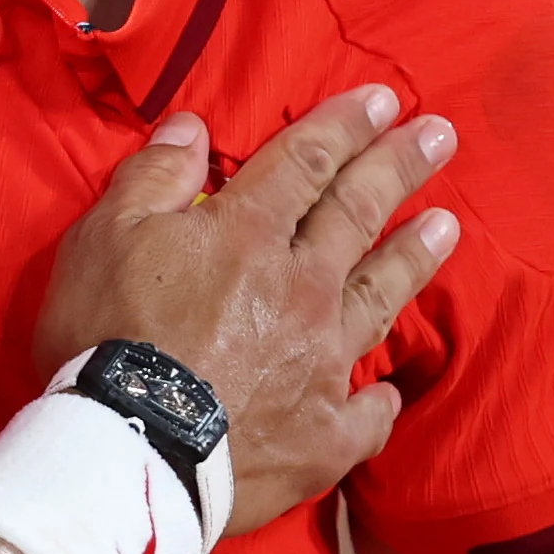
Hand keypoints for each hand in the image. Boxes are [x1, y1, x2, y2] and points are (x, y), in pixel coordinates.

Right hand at [35, 88, 460, 536]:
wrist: (129, 454)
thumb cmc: (105, 338)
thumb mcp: (105, 236)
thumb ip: (153, 176)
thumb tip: (193, 127)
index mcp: (248, 234)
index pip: (306, 161)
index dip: (345, 125)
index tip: (384, 100)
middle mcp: (301, 288)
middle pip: (359, 214)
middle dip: (401, 168)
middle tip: (441, 136)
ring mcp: (321, 363)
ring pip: (380, 297)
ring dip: (414, 257)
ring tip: (448, 226)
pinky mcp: (323, 436)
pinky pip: (366, 415)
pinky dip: (378, 401)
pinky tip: (388, 392)